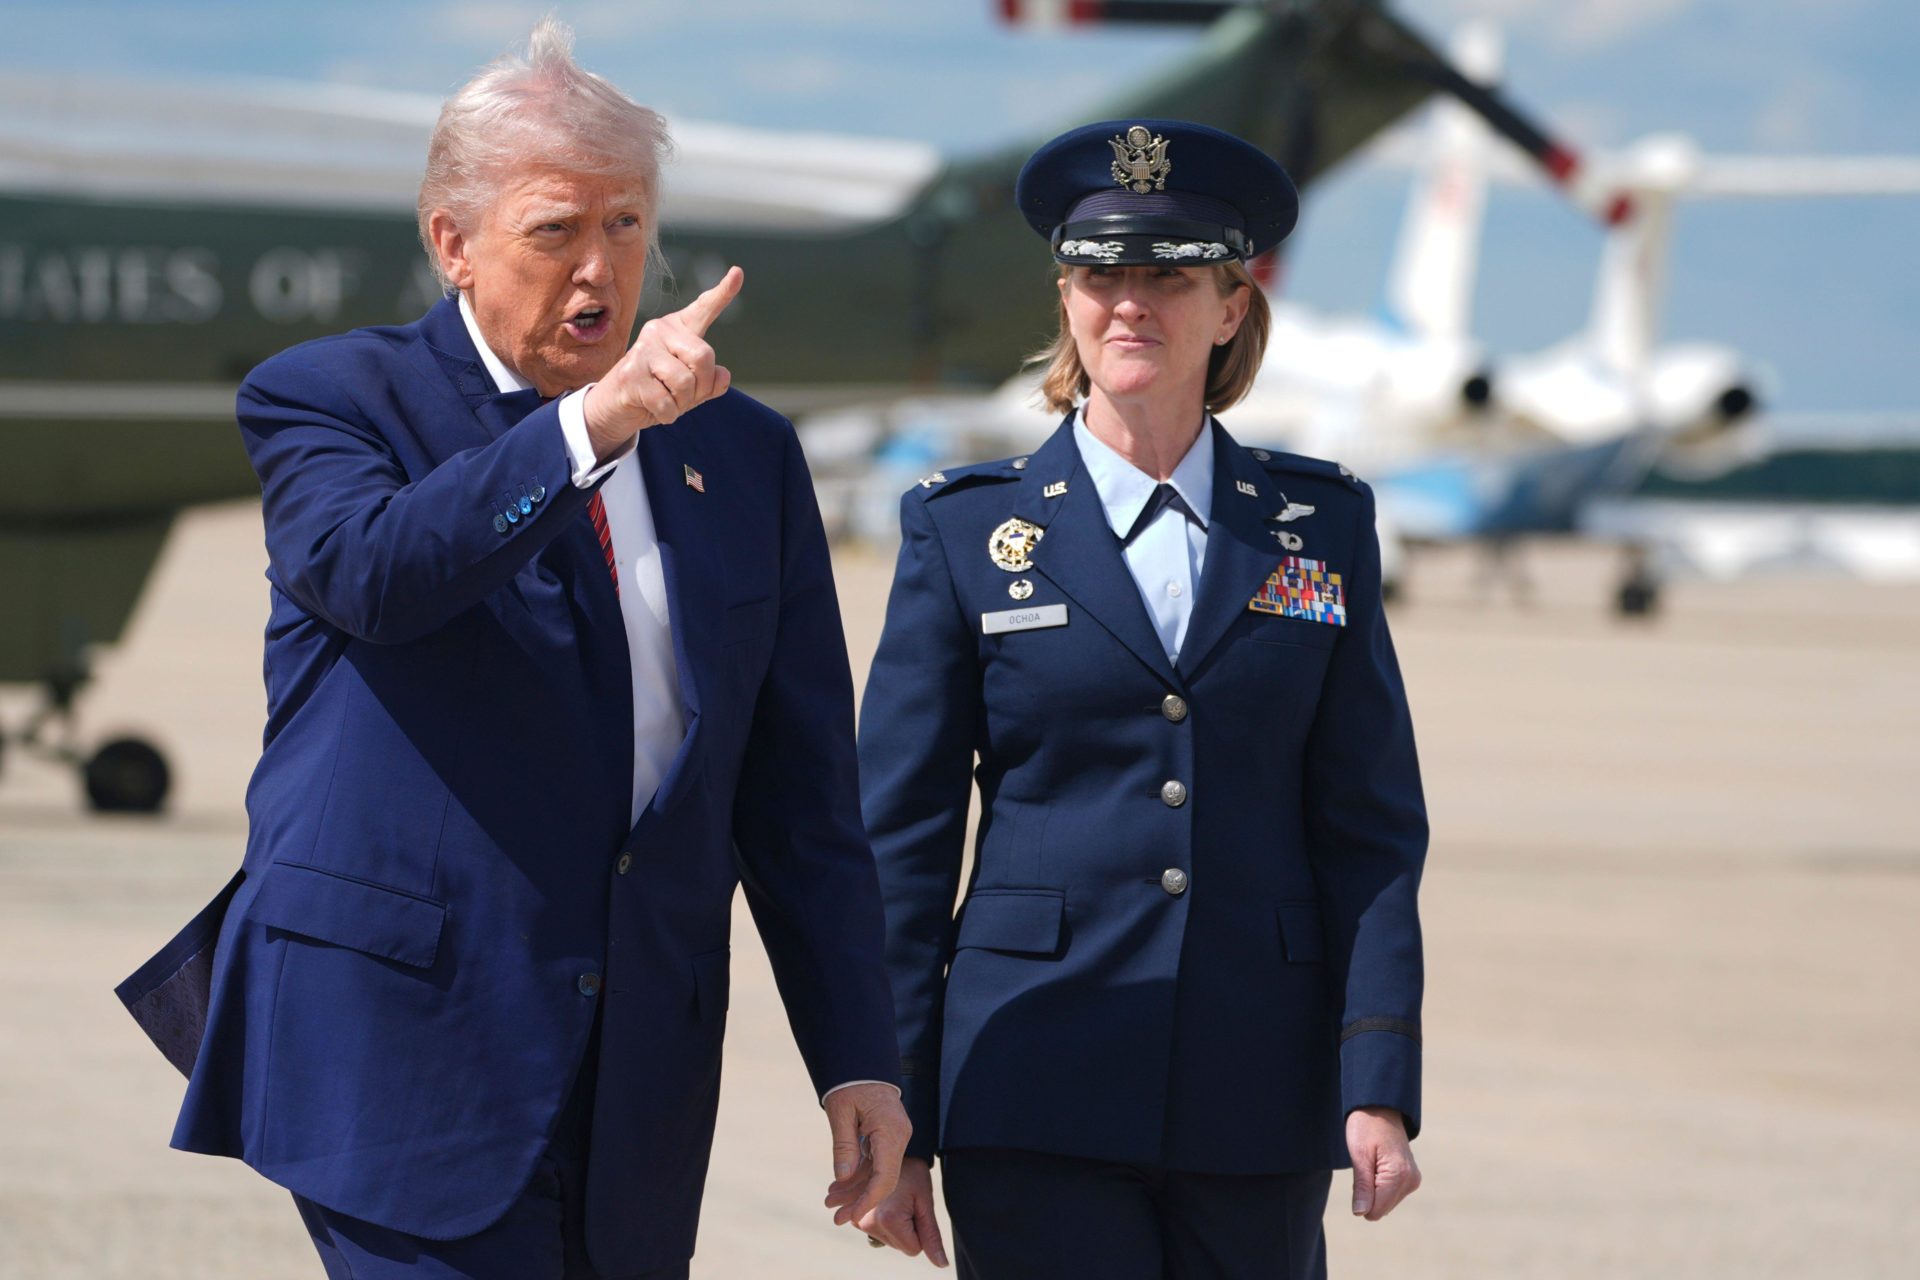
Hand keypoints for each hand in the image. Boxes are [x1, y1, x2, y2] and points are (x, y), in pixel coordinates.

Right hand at [582, 265, 741, 455]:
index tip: (737, 273)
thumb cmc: (659, 391)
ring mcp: (642, 349)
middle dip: (702, 386)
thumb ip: (711, 381)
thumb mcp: (691, 388)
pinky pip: (666, 402)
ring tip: (667, 400)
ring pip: (685, 382)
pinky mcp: (630, 373)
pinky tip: (655, 409)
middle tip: (686, 395)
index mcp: (678, 329)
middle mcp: (659, 330)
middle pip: (704, 356)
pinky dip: (667, 415)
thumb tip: (722, 375)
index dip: (723, 293)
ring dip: (682, 403)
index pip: (704, 309)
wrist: (618, 406)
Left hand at [821, 1083, 911, 1228]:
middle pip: (883, 1180)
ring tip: (832, 1204)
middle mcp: (899, 1137)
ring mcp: (896, 1137)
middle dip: (861, 1200)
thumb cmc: (850, 1082)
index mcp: (890, 1132)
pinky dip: (859, 1175)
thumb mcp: (840, 1112)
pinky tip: (841, 1187)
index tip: (851, 1217)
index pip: (884, 1177)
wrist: (863, 1061)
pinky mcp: (888, 1136)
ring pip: (879, 1173)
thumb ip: (844, 1146)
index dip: (868, 1200)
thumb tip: (843, 1178)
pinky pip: (876, 1162)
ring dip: (857, 1189)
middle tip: (836, 1218)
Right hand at [855, 1156, 948, 1267]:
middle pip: (898, 1246)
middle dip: (906, 1228)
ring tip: (894, 1199)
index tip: (915, 1207)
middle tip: (904, 1200)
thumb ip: (931, 1235)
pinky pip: (876, 1231)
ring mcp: (857, 1221)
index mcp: (888, 1220)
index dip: (919, 1230)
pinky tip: (883, 1203)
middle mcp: (867, 1223)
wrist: (887, 1149)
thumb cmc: (912, 1173)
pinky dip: (882, 1221)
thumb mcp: (925, 1201)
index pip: (913, 1249)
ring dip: (894, 1224)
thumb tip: (941, 1264)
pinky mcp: (853, 1217)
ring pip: (888, 1240)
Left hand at [1346, 1105, 1420, 1220]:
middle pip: (1381, 1209)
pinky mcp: (1411, 1178)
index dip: (1361, 1198)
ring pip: (1386, 1203)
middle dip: (1368, 1193)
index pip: (1376, 1210)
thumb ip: (1362, 1187)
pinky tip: (1378, 1165)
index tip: (1360, 1172)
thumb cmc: (1365, 1127)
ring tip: (1372, 1163)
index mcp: (1399, 1176)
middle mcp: (1411, 1181)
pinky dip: (1380, 1185)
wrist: (1380, 1107)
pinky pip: (1390, 1194)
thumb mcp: (1359, 1155)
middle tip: (1365, 1165)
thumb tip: (1361, 1213)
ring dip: (1374, 1189)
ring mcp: (1413, 1180)